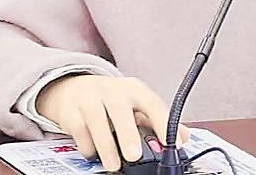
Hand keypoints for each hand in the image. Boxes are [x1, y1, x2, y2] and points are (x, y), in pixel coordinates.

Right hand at [37, 74, 190, 171]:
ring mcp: (90, 100)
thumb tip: (184, 136)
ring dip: (106, 147)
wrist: (72, 89)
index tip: (173, 143)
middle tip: (134, 156)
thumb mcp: (136, 105)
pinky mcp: (71, 112)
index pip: (153, 103)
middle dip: (128, 134)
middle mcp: (113, 91)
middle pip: (121, 110)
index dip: (163, 123)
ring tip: (114, 165)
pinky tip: (94, 153)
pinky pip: (80, 131)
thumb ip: (158, 120)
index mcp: (135, 90)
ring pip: (97, 122)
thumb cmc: (111, 100)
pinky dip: (88, 146)